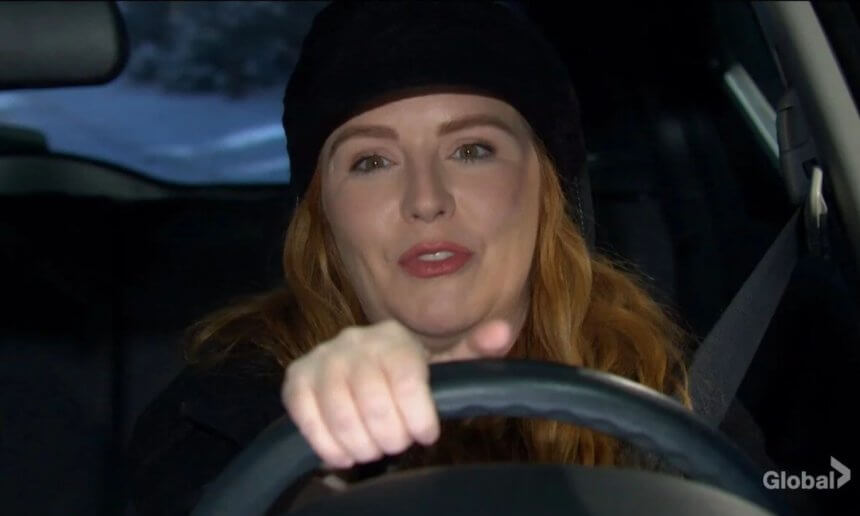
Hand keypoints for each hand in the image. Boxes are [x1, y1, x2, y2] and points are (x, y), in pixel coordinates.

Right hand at [281, 318, 512, 468]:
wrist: (359, 371)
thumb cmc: (407, 376)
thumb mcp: (445, 365)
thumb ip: (476, 350)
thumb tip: (502, 331)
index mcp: (393, 337)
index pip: (407, 377)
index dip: (419, 415)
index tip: (426, 433)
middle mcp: (354, 341)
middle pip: (373, 401)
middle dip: (392, 436)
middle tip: (399, 444)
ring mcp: (322, 359)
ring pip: (340, 413)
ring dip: (362, 444)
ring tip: (375, 449)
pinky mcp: (296, 380)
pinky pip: (307, 417)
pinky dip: (328, 445)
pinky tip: (345, 453)